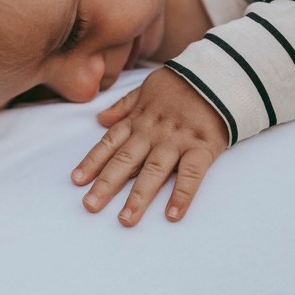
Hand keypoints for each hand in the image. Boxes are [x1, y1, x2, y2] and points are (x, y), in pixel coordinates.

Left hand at [71, 67, 228, 225]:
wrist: (218, 74)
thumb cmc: (181, 84)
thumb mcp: (147, 88)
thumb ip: (123, 105)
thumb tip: (100, 119)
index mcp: (139, 120)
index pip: (110, 143)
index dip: (92, 162)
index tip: (76, 181)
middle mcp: (153, 133)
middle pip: (125, 160)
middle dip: (106, 184)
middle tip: (90, 206)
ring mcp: (177, 141)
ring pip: (154, 171)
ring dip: (138, 196)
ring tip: (125, 219)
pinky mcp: (202, 147)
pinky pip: (191, 174)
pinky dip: (182, 195)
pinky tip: (172, 215)